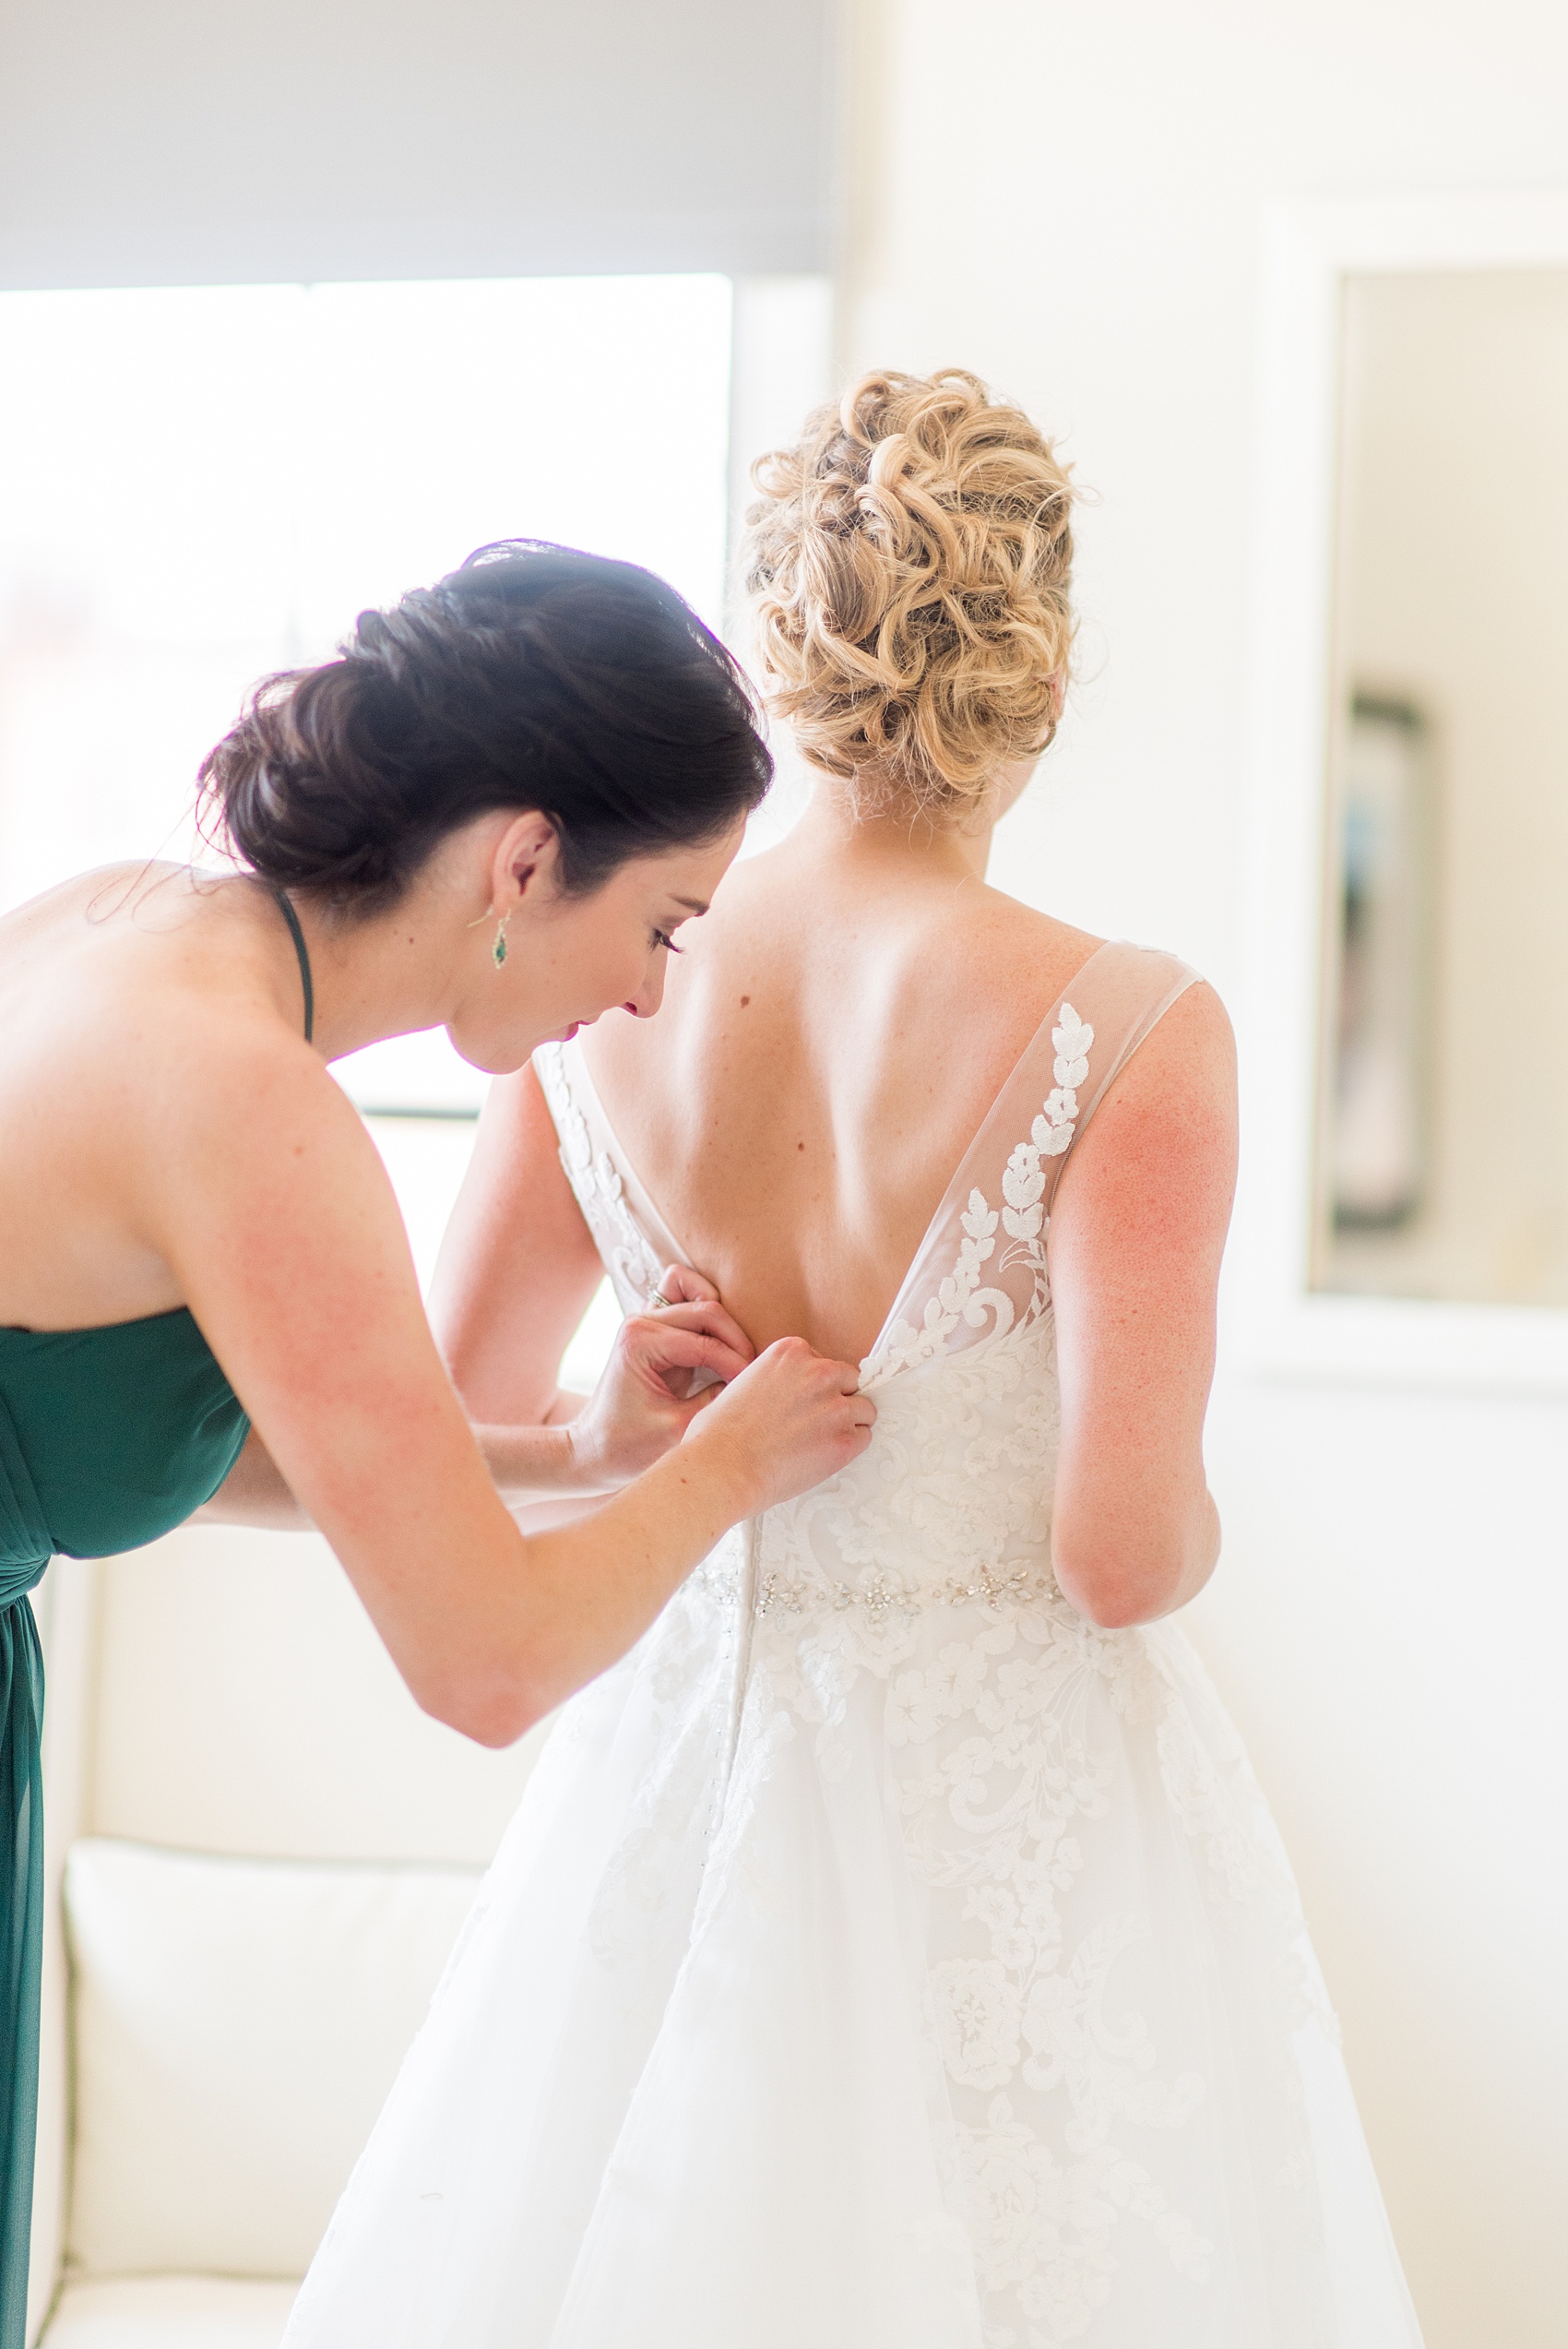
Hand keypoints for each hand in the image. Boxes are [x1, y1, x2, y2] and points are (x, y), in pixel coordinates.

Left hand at [567, 1264, 755, 1488]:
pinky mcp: (654, 1324)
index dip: (736, 1365)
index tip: (754, 1389)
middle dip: (736, 1341)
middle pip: (707, 1309)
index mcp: (640, 1342)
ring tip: (735, 1354)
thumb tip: (753, 1381)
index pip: (705, 1343)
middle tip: (752, 1373)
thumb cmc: (628, 1445)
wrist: (595, 1448)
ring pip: (697, 1292)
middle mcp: (640, 1321)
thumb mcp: (677, 1430)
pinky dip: (706, 1309)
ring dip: (722, 1319)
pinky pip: (685, 1295)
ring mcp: (645, 1318)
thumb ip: (717, 1401)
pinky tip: (719, 1342)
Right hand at [679, 1335, 875, 1515]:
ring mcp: (836, 1406)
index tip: (805, 1403)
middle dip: (837, 1399)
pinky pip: (864, 1436)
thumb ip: (775, 1379)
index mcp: (791, 1352)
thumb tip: (788, 1392)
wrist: (722, 1467)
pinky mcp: (845, 1439)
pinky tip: (824, 1455)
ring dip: (848, 1423)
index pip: (823, 1362)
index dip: (815, 1386)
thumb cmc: (720, 1434)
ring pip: (864, 1408)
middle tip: (816, 1423)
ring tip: (821, 1441)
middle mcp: (819, 1372)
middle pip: (850, 1380)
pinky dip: (850, 1447)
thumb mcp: (743, 1382)